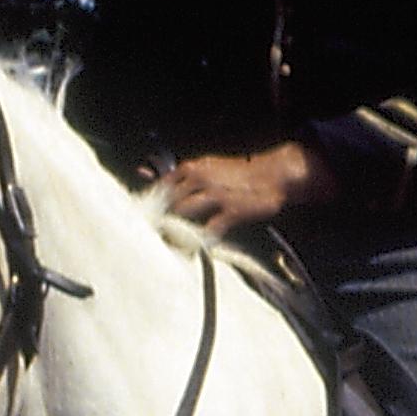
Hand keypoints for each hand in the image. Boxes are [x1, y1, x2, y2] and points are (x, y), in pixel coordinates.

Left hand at [154, 142, 334, 234]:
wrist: (273, 174)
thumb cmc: (238, 174)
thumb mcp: (206, 167)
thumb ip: (180, 175)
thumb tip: (144, 172)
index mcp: (192, 169)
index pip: (161, 186)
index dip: (152, 203)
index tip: (143, 217)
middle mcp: (200, 180)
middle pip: (168, 201)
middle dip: (159, 218)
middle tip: (151, 235)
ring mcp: (215, 195)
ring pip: (184, 213)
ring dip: (174, 229)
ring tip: (168, 243)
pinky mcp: (231, 210)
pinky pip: (210, 229)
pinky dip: (201, 240)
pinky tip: (195, 248)